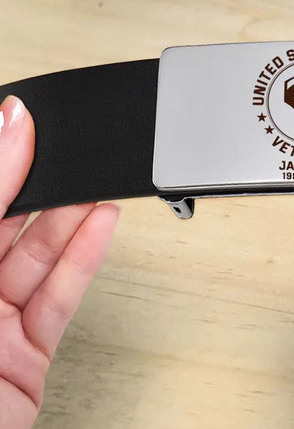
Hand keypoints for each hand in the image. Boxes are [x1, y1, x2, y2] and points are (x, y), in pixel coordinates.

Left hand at [0, 96, 118, 427]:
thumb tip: (5, 127)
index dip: (0, 161)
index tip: (25, 122)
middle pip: (3, 225)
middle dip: (40, 188)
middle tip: (69, 154)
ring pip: (37, 258)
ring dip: (72, 218)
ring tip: (96, 183)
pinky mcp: (27, 353)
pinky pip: (60, 296)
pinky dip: (85, 258)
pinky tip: (102, 224)